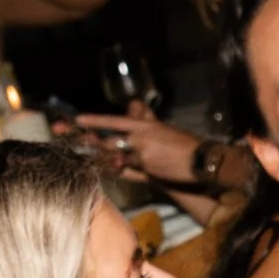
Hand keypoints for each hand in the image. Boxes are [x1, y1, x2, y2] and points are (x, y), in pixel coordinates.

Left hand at [71, 111, 207, 184]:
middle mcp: (140, 141)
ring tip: (109, 158)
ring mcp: (142, 158)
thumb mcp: (163, 126)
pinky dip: (123, 171)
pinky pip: (129, 173)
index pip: (114, 122)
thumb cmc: (184, 143)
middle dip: (97, 146)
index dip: (95, 121)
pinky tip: (121, 169)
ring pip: (119, 160)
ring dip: (113, 160)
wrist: (201, 161)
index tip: (77, 120)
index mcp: (144, 126)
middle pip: (110, 144)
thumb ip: (144, 118)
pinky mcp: (147, 173)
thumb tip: (133, 104)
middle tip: (80, 143)